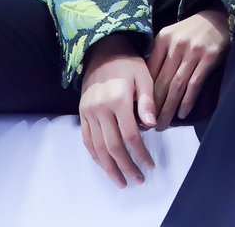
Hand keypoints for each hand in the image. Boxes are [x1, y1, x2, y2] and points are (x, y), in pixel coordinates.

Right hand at [79, 34, 157, 188]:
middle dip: (126, 166)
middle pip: (113, 146)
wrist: (103, 52)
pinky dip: (96, 157)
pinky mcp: (82, 115)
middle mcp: (99, 109)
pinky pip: (87, 141)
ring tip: (122, 182)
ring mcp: (88, 113)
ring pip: (97, 148)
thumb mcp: (144, 77)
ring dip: (109, 168)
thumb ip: (147, 102)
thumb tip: (152, 126)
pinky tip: (106, 167)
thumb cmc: (129, 65)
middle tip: (139, 180)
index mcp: (118, 100)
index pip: (130, 135)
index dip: (141, 153)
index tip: (151, 165)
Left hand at [147, 7, 230, 128]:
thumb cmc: (192, 31)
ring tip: (163, 125)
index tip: (139, 112)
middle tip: (149, 127)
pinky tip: (182, 114)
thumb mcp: (172, 37)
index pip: (150, 71)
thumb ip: (160, 56)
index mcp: (163, 39)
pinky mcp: (210, 57)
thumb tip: (145, 87)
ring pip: (177, 85)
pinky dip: (187, 100)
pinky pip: (195, 83)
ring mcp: (194, 51)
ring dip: (169, 108)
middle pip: (162, 81)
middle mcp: (177, 45)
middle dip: (154, 106)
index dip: (144, 94)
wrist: (219, 18)